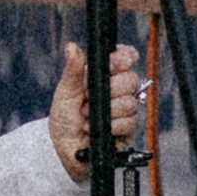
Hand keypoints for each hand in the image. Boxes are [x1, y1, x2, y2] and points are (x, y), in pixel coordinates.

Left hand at [49, 39, 142, 181]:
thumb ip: (72, 70)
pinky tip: (97, 128)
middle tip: (88, 97)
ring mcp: (125, 108)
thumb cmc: (64, 118)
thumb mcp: (65, 92)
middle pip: (132, 79)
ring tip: (87, 116)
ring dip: (107, 111)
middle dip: (110, 89)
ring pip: (130, 102)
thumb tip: (71, 46)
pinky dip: (111, 126)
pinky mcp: (129, 127)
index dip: (124, 58)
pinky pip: (130, 122)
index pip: (127, 56)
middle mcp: (118, 89)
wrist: (66, 149)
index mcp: (105, 74)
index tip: (112, 65)